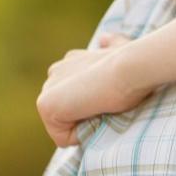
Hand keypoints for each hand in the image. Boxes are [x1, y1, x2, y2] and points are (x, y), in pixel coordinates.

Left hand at [36, 33, 153, 146]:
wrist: (128, 68)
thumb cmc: (130, 62)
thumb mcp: (121, 49)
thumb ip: (111, 45)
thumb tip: (105, 38)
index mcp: (71, 61)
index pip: (77, 97)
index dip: (96, 104)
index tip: (112, 94)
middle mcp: (56, 72)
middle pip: (69, 113)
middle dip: (87, 115)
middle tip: (108, 102)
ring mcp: (48, 88)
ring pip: (65, 126)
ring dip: (85, 124)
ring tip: (102, 107)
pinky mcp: (45, 105)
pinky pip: (62, 138)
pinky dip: (80, 135)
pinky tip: (95, 115)